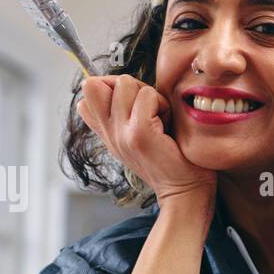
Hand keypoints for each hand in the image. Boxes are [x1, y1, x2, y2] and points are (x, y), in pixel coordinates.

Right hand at [77, 74, 217, 206]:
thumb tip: (113, 82)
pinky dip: (162, 104)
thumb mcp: (137, 134)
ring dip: (149, 96)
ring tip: (161, 120)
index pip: (88, 92)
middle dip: (129, 86)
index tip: (135, 105)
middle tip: (150, 110)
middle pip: (98, 83)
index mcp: (106, 133)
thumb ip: (122, 113)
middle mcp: (108, 134)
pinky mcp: (139, 134)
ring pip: (124, 84)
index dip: (111, 86)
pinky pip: (146, 95)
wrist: (185, 192)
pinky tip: (167, 126)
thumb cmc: (172, 159)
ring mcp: (121, 134)